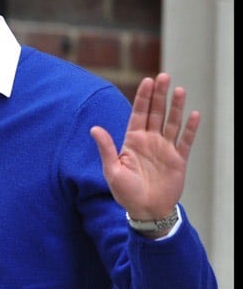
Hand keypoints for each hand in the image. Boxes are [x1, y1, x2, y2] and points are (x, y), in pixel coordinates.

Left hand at [90, 72, 200, 225]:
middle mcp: (150, 141)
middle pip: (156, 113)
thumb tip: (94, 128)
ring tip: (179, 90)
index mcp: (132, 141)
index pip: (138, 113)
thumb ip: (106, 148)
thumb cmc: (125, 193)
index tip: (147, 81)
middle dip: (159, 95)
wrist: (146, 211)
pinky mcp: (178, 160)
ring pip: (172, 123)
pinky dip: (190, 128)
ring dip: (176, 107)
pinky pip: (186, 141)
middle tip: (163, 76)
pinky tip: (194, 114)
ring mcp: (165, 149)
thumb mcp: (112, 170)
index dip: (143, 97)